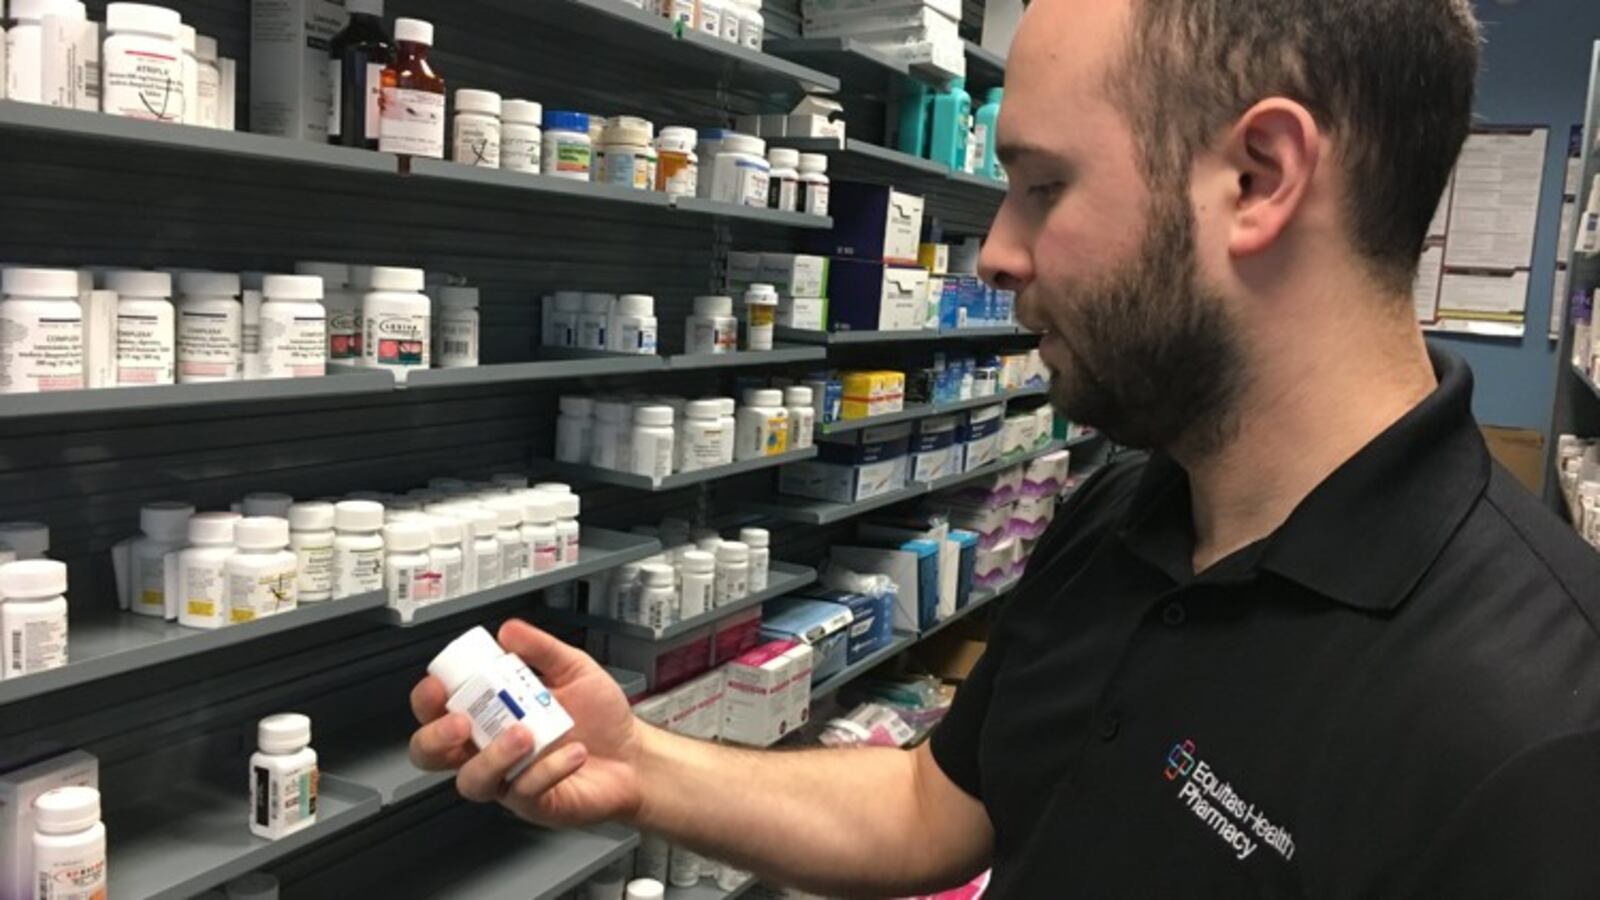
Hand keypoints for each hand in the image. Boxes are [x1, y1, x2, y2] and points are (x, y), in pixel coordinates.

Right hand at [409, 618, 645, 827]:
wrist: (635, 756)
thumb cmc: (600, 718)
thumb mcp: (574, 670)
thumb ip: (542, 650)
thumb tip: (510, 631)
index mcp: (490, 715)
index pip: (437, 710)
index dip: (427, 699)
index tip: (440, 684)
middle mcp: (490, 749)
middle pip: (430, 754)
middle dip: (435, 737)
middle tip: (462, 721)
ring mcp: (508, 779)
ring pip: (472, 780)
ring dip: (493, 755)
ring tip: (525, 734)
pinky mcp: (533, 803)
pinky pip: (525, 791)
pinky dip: (549, 769)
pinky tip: (574, 754)